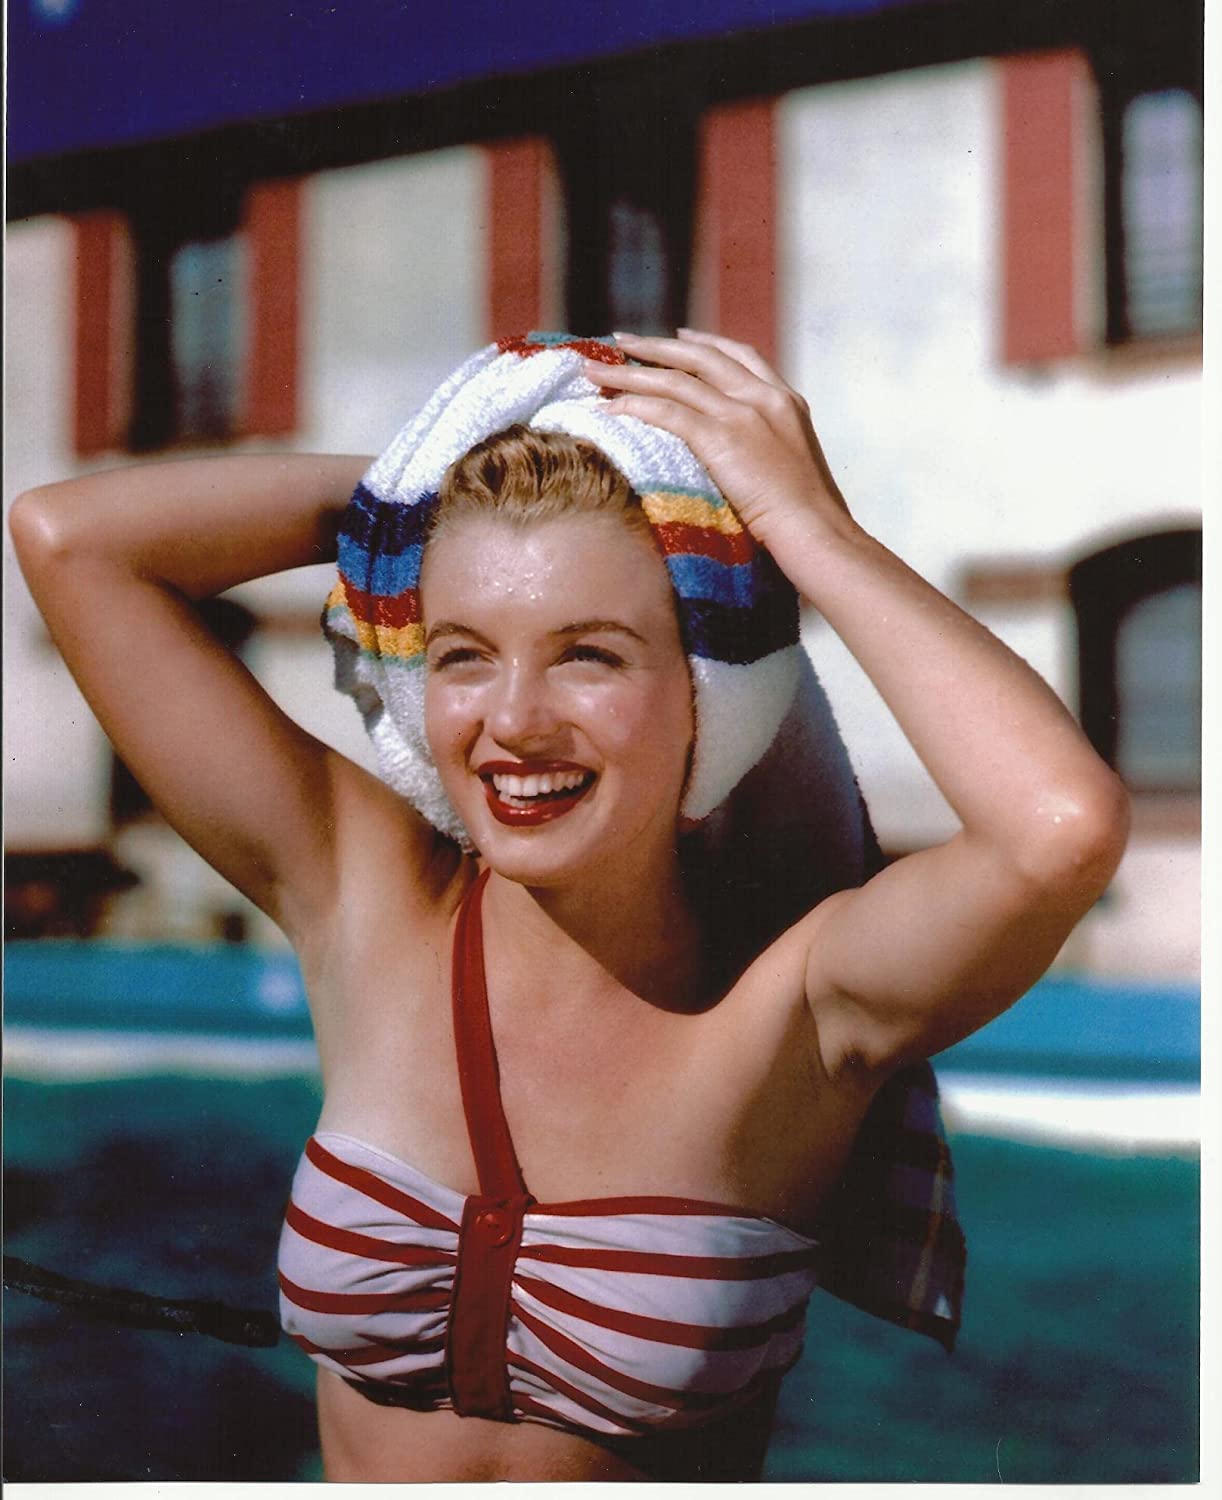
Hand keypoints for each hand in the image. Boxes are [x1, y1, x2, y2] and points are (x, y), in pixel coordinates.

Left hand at [585, 330, 853, 557]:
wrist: (819, 534)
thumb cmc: (811, 522)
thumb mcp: (796, 471)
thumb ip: (772, 452)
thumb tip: (748, 463)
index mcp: (786, 402)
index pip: (741, 356)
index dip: (706, 344)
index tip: (678, 338)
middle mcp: (765, 398)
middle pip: (701, 357)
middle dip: (656, 347)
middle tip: (621, 341)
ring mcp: (744, 415)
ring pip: (676, 380)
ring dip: (631, 373)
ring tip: (595, 370)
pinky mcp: (723, 438)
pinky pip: (668, 412)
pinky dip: (636, 405)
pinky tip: (611, 407)